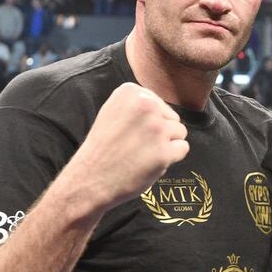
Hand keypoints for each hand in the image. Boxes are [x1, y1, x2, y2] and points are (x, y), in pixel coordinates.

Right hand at [69, 82, 188, 209]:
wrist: (89, 180)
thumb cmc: (103, 148)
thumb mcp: (113, 112)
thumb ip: (137, 104)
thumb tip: (163, 106)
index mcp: (131, 92)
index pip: (158, 104)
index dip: (147, 122)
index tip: (129, 131)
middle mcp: (146, 105)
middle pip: (172, 117)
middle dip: (159, 132)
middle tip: (135, 145)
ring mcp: (156, 129)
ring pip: (180, 132)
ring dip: (166, 145)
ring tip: (142, 153)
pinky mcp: (164, 152)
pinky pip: (182, 149)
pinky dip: (171, 158)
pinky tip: (150, 162)